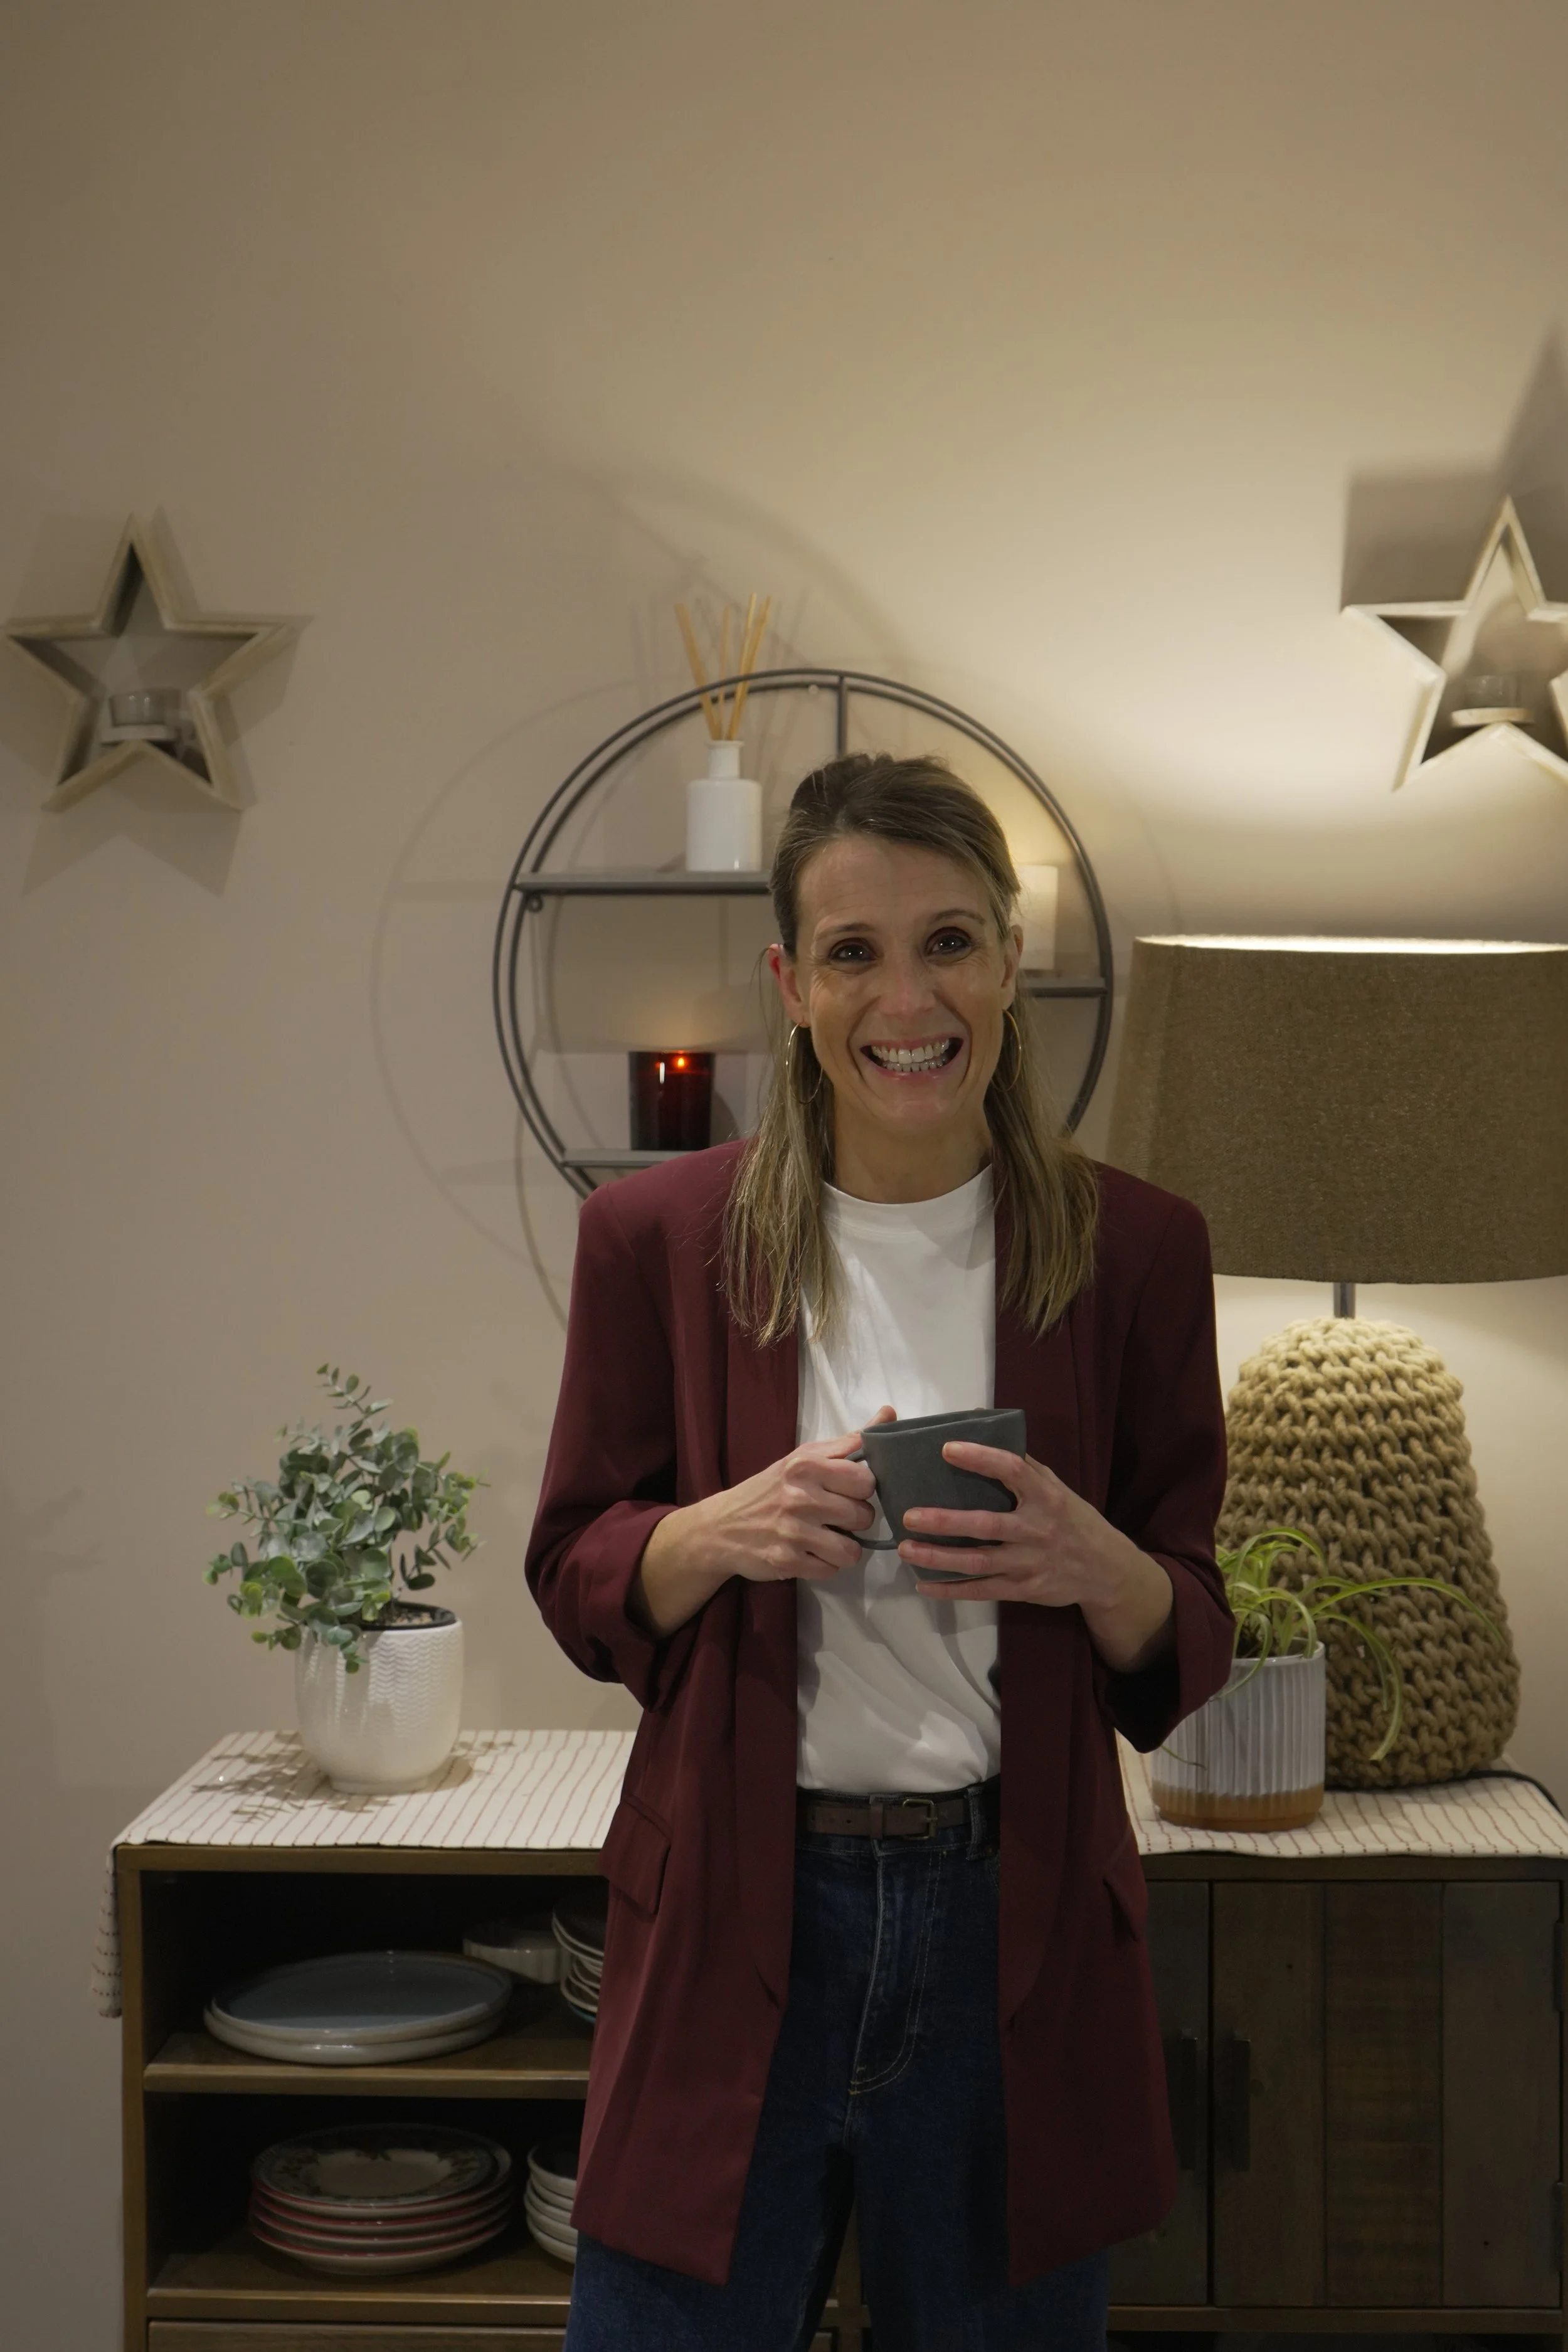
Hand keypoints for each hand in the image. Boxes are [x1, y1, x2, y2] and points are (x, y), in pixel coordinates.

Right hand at [633, 1410, 893, 1636]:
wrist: (721, 1527)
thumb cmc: (770, 1488)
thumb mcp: (803, 1457)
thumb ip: (848, 1441)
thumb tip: (890, 1413)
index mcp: (807, 1465)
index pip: (866, 1479)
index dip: (862, 1489)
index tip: (848, 1490)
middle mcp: (800, 1497)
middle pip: (863, 1516)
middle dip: (854, 1519)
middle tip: (835, 1516)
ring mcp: (793, 1532)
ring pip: (852, 1550)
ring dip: (844, 1548)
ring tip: (827, 1538)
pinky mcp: (787, 1562)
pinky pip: (830, 1570)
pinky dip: (824, 1564)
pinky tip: (810, 1552)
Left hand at [900, 1442, 1175, 1672]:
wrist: (1106, 1570)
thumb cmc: (1073, 1519)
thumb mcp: (1056, 1487)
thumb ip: (1023, 1466)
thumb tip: (982, 1428)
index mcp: (1045, 1496)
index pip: (1012, 1470)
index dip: (980, 1458)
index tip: (946, 1449)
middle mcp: (1037, 1529)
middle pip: (986, 1525)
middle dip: (945, 1522)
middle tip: (909, 1516)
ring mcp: (1030, 1562)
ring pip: (978, 1562)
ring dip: (939, 1558)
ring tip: (906, 1550)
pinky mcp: (1025, 1589)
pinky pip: (983, 1590)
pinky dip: (952, 1590)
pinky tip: (925, 1585)